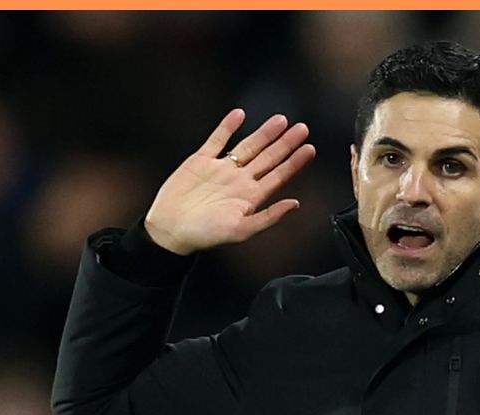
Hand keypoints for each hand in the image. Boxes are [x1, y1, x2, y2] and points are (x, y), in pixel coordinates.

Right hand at [144, 109, 316, 255]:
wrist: (170, 228)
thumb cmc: (204, 234)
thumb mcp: (241, 230)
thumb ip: (269, 217)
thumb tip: (295, 204)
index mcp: (250, 197)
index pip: (279, 175)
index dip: (295, 162)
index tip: (310, 149)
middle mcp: (239, 181)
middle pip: (268, 158)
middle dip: (286, 143)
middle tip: (303, 128)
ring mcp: (221, 169)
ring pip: (247, 146)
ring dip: (264, 133)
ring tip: (281, 120)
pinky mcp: (201, 161)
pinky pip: (217, 139)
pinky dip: (228, 127)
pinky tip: (240, 115)